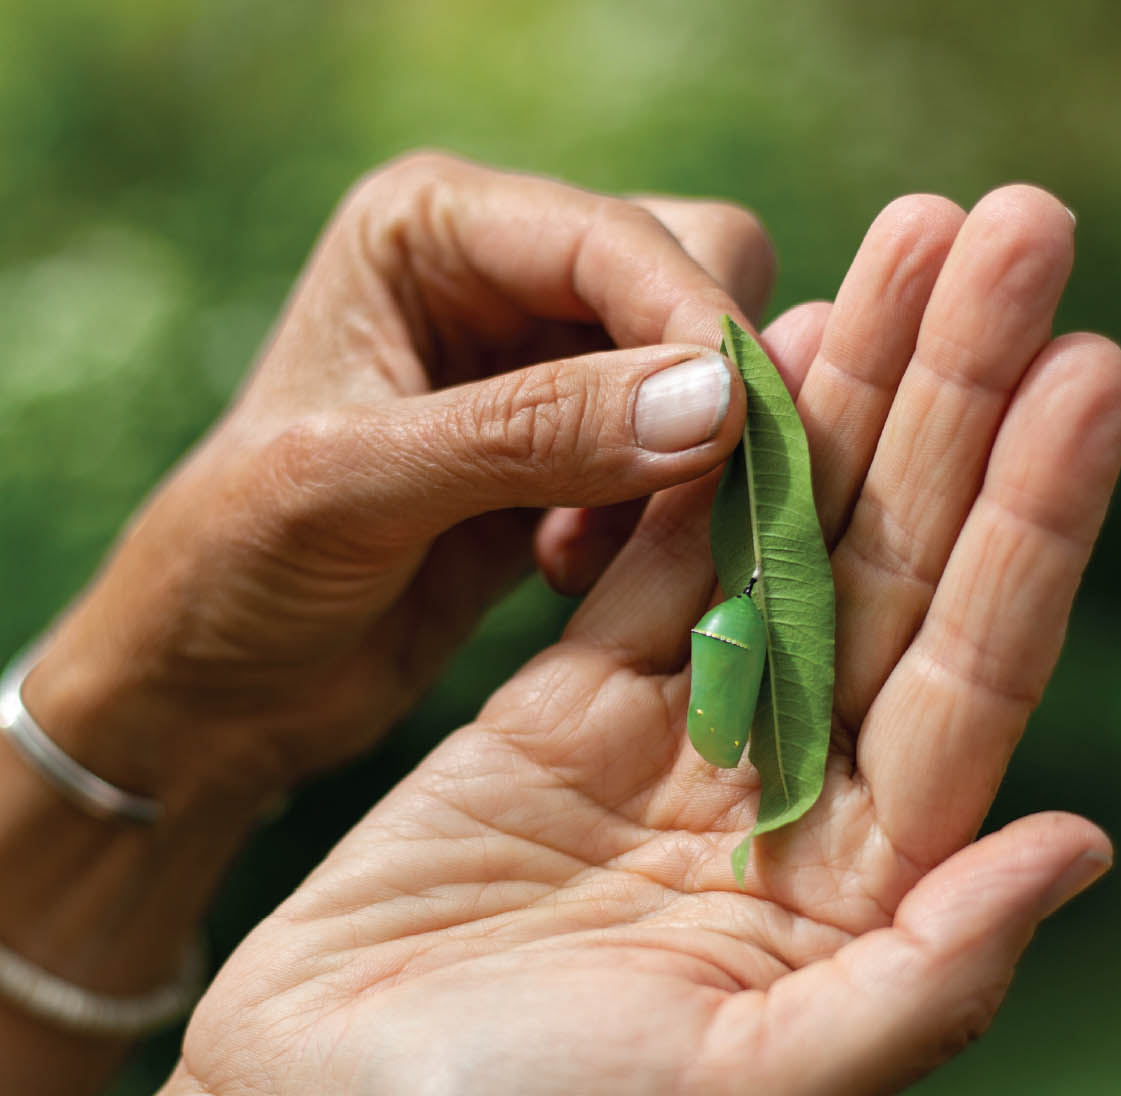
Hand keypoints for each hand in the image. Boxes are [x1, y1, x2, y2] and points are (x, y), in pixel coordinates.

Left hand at [26, 154, 773, 799]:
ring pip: (700, 382)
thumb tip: (717, 403)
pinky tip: (563, 572)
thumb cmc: (239, 564)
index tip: (746, 434)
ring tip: (576, 555)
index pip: (619, 239)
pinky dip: (656, 521)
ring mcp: (544, 375)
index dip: (694, 326)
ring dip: (681, 470)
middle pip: (693, 282)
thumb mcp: (361, 483)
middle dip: (707, 391)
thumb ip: (533, 434)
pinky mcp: (570, 467)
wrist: (217, 684)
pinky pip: (678, 468)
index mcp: (433, 229)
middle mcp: (500, 279)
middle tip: (678, 501)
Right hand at [175, 185, 1120, 1095]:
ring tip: (920, 239)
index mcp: (855, 892)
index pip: (968, 678)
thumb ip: (924, 986)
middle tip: (1017, 232)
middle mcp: (790, 804)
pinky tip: (770, 341)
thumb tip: (1081, 848)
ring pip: (783, 538)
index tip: (1086, 370)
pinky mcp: (566, 714)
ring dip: (852, 391)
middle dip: (959, 405)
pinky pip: (656, 561)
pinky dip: (710, 454)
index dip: (1032, 525)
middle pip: (894, 575)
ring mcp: (680, 747)